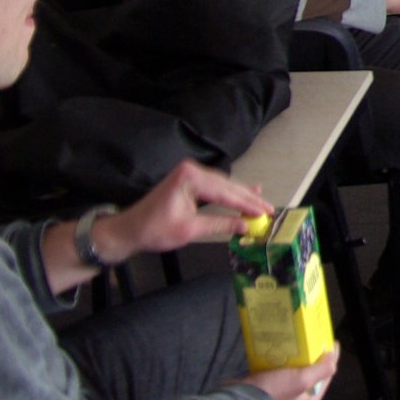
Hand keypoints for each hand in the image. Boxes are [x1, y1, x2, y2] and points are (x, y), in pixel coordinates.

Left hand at [96, 161, 273, 261]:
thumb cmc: (154, 230)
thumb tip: (246, 226)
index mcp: (190, 177)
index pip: (226, 191)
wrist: (129, 229)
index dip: (248, 204)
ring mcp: (191, 173)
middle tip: (270, 210)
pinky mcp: (190, 180)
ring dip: (243, 196)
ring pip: (225, 185)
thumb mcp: (190, 230)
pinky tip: (249, 189)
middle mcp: (192, 170)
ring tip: (263, 204)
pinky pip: (216, 186)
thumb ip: (221, 224)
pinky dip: (231, 192)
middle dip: (249, 199)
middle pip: (228, 186)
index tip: (266, 212)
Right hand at [237, 346, 338, 399]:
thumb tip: (334, 357)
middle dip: (312, 360)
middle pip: (310, 378)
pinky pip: (277, 378)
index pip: (326, 378)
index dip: (330, 359)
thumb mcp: (301, 380)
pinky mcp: (265, 395)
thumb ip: (321, 370)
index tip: (329, 341)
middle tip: (311, 342)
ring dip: (294, 363)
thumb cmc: (273, 391)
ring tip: (296, 346)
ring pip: (293, 378)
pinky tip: (278, 355)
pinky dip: (279, 366)